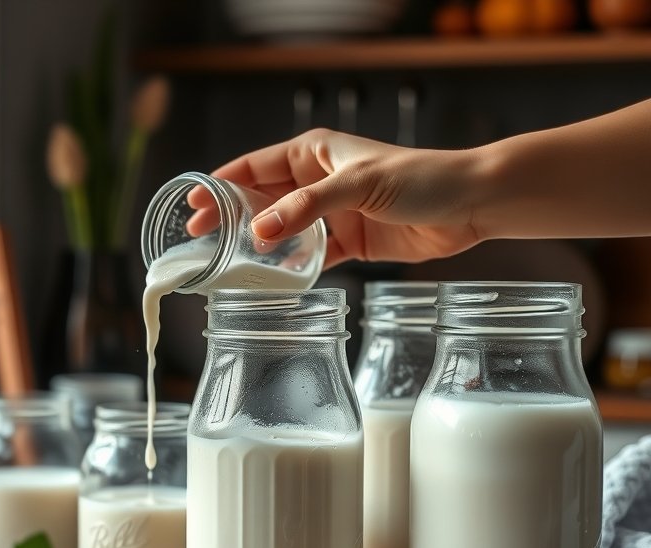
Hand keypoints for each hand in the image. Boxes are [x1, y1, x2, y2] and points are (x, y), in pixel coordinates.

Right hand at [186, 128, 483, 269]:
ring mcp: (331, 214)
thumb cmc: (420, 177)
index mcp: (313, 153)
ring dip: (256, 244)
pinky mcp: (348, 243)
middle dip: (229, 217)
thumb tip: (261, 233)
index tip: (193, 204)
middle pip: (260, 199)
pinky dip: (290, 267)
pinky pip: (308, 256)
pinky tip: (271, 279)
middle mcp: (317, 181)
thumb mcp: (358, 185)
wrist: (469, 205)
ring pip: (281, 230)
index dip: (221, 184)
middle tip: (199, 238)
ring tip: (225, 262)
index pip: (254, 167)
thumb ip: (306, 207)